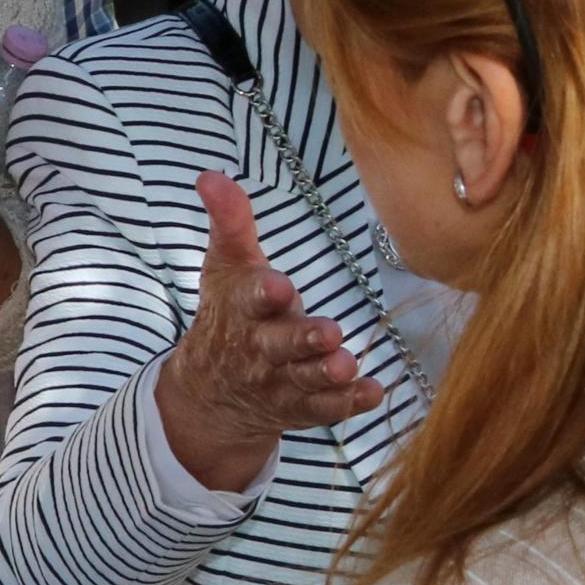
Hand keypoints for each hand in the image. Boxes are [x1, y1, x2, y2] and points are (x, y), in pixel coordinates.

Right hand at [151, 173, 382, 490]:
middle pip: (281, 346)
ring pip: (305, 380)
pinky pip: (325, 409)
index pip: (249, 299)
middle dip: (303, 340)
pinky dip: (348, 403)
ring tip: (347, 365)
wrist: (211, 393)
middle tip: (328, 334)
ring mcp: (281, 382)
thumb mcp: (225, 268)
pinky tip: (373, 393)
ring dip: (327, 375)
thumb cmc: (229, 316)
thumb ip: (230, 223)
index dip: (263, 293)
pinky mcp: (302, 407)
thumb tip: (211, 175)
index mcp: (241, 309)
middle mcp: (260, 348)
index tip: (279, 286)